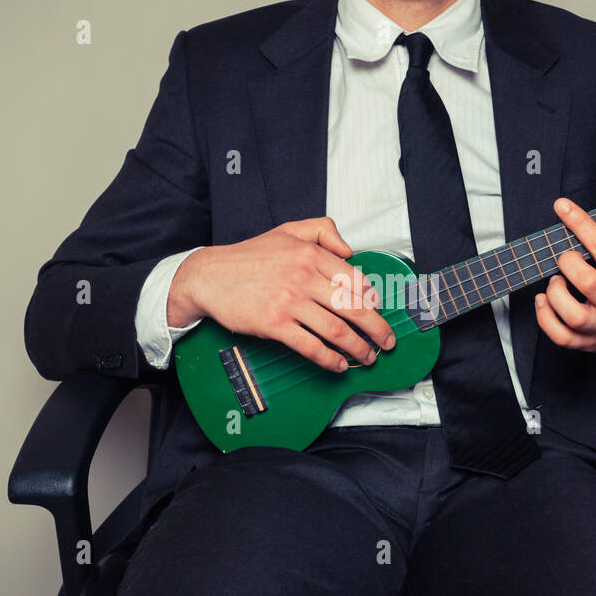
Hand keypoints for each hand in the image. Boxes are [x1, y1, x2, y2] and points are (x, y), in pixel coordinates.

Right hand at [167, 217, 396, 372]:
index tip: (380, 314)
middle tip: (387, 343)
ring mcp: (289, 302)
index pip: (356, 280)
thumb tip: (351, 251)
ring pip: (337, 330)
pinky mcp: (274, 325)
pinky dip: (330, 359)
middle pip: (354, 307)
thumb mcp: (288, 230)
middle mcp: (303, 277)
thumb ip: (322, 231)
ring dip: (358, 348)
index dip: (374, 301)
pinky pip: (311, 347)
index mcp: (310, 254)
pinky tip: (339, 365)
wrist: (208, 276)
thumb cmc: (249, 256)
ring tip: (367, 357)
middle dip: (377, 329)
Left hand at [533, 197, 595, 363]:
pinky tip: (544, 300)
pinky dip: (544, 317)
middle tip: (566, 257)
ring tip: (557, 282)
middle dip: (567, 262)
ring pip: (572, 315)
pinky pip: (560, 336)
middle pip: (586, 282)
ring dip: (555, 293)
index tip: (563, 207)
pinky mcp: (589, 344)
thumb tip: (579, 227)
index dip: (580, 224)